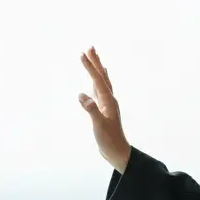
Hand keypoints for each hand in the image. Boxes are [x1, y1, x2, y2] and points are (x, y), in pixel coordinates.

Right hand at [78, 47, 130, 171]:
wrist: (117, 151)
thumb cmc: (109, 140)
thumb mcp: (99, 126)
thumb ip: (91, 110)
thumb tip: (81, 96)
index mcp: (108, 101)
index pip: (97, 80)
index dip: (89, 67)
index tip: (81, 54)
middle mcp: (109, 99)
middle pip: (102, 76)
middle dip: (95, 62)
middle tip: (90, 47)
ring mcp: (108, 104)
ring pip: (102, 82)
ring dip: (97, 69)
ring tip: (94, 58)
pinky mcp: (104, 109)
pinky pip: (100, 90)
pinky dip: (97, 82)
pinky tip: (94, 81)